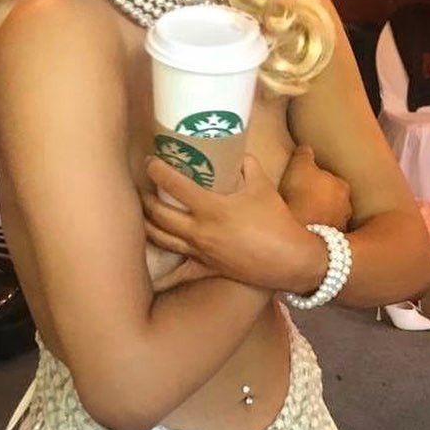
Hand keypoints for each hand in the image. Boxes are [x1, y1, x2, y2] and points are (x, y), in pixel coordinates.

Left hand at [140, 151, 313, 291]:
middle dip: (144, 199)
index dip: (157, 171)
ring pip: (161, 239)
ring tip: (141, 213)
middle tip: (140, 187)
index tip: (149, 161)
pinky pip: (179, 274)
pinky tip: (147, 276)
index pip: (174, 185)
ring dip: (146, 225)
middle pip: (158, 214)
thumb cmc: (277, 221)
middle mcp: (199, 231)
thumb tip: (236, 153)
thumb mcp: (263, 186)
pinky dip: (162, 275)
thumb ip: (246, 165)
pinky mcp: (206, 269)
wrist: (289, 259)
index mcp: (212, 208)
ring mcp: (200, 252)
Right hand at [278, 143, 353, 230]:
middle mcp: (347, 207)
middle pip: (334, 200)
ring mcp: (339, 228)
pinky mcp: (329, 244)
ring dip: (320, 216)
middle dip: (323, 199)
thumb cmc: (301, 196)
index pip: (331, 178)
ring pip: (330, 218)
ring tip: (303, 217)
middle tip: (304, 199)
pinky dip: (315, 231)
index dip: (317, 180)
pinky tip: (303, 231)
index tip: (306, 183)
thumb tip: (307, 148)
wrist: (300, 234)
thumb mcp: (299, 166)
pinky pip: (322, 234)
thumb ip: (305, 155)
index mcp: (342, 186)